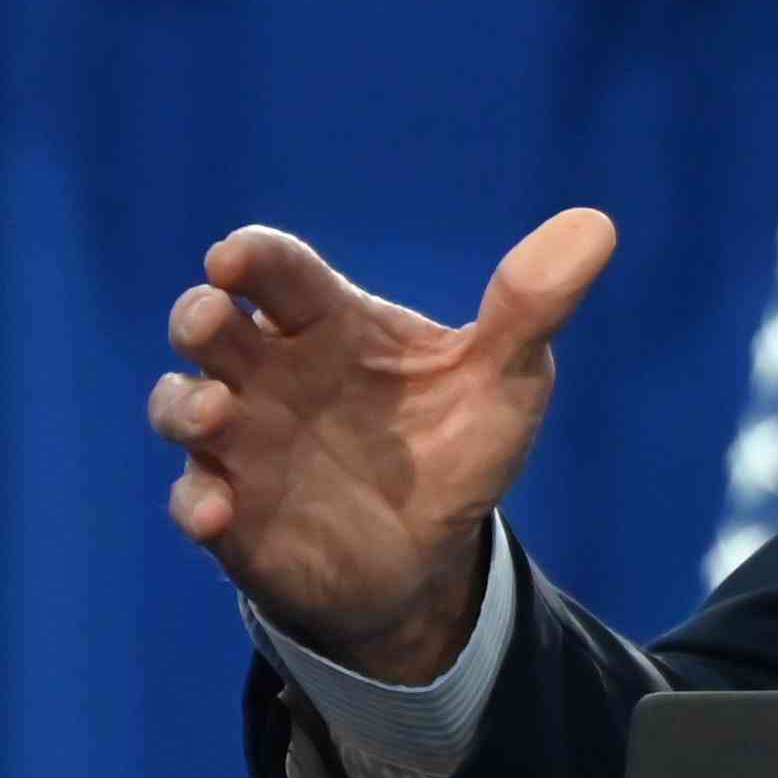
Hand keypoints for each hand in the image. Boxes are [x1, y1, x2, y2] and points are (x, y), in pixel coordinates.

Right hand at [147, 210, 615, 678]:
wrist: (432, 552)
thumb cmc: (454, 445)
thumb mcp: (507, 379)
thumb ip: (533, 308)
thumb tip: (596, 225)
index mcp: (330, 324)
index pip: (280, 273)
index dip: (253, 258)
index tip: (236, 257)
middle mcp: (271, 372)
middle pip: (209, 327)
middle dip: (199, 315)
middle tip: (210, 317)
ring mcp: (242, 441)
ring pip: (181, 406)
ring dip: (185, 404)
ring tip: (217, 411)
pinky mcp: (233, 511)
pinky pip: (194, 501)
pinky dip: (198, 504)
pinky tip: (219, 517)